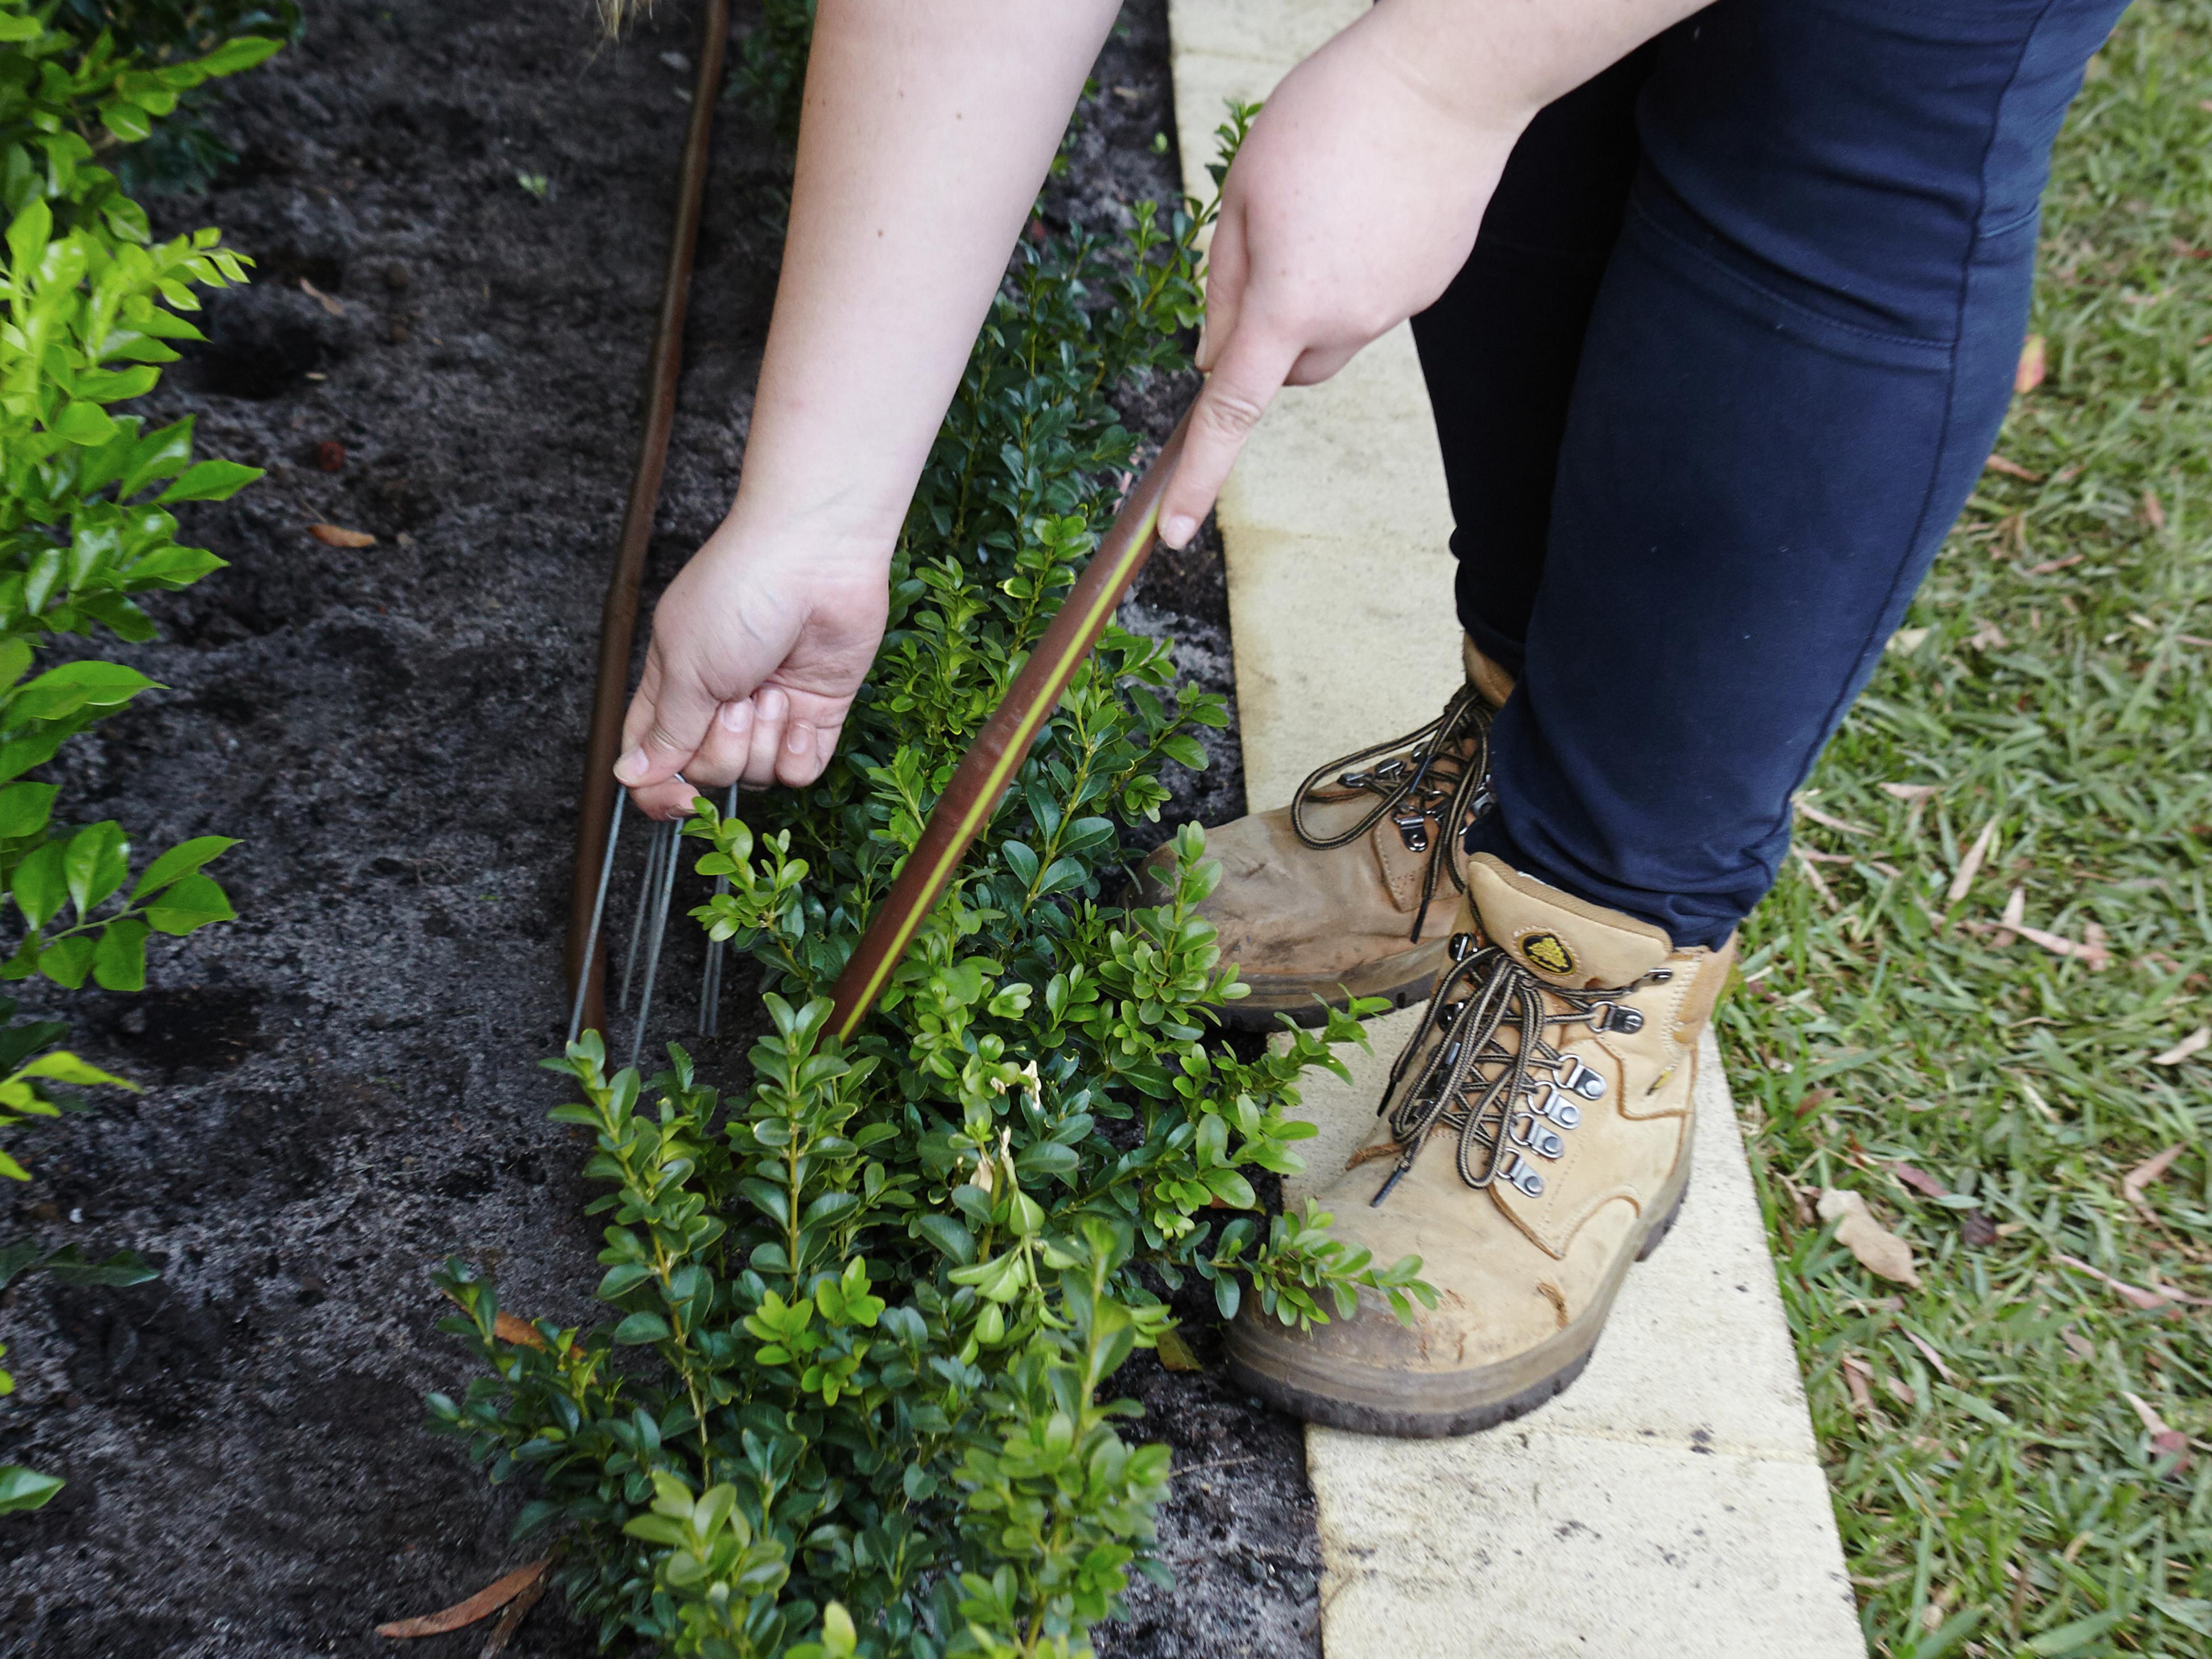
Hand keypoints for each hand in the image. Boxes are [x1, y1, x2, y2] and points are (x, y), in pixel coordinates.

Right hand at [615, 518, 890, 816]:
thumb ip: (665, 730)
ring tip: (772, 690)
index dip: (660, 789)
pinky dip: (797, 754)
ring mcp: (770, 709)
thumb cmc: (740, 594)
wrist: (817, 557)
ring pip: (756, 776)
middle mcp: (719, 703)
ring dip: (763, 742)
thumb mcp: (687, 667)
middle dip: (723, 749)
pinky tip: (800, 717)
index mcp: (673, 687)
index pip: (653, 759)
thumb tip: (629, 777)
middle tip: (737, 699)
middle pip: (708, 773)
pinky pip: (801, 771)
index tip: (679, 796)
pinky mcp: (817, 712)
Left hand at [1155, 9, 1531, 549]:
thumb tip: (1217, 357)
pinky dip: (1359, 270)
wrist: (1447, 77)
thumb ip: (1221, 284)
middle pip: (1286, 368)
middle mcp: (1348, 321)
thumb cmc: (1332, 116)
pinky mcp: (1434, 284)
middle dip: (1266, 336)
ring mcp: (1398, 307)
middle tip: (1268, 248)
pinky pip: (1375, 299)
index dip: (1197, 476)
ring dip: (1314, 299)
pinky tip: (1370, 204)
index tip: (1175, 531)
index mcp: (1287, 304)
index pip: (1231, 412)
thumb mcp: (1243, 191)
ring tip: (1328, 210)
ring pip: (1333, 333)